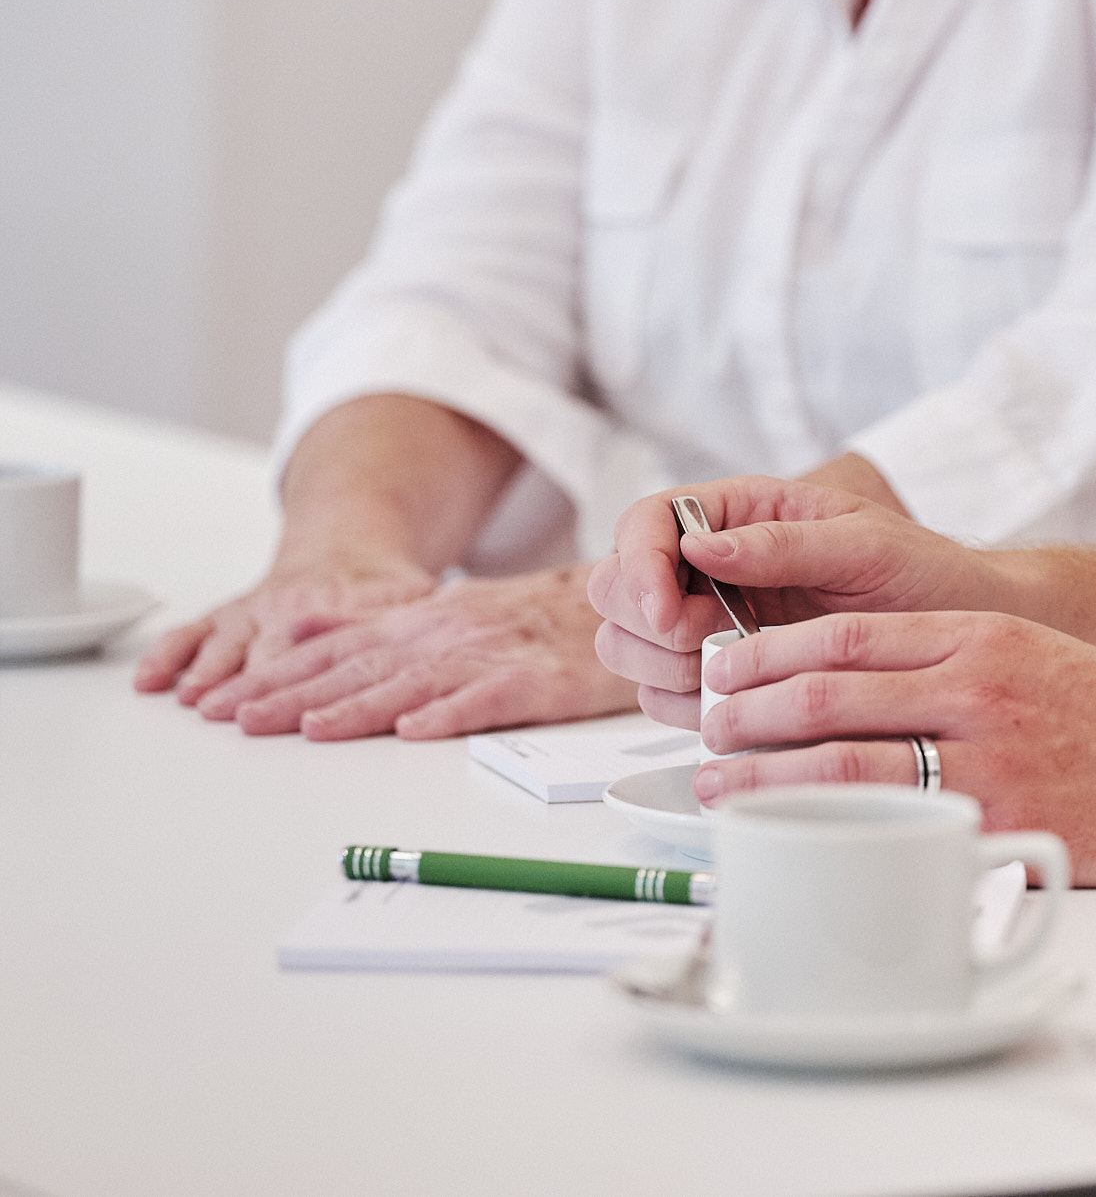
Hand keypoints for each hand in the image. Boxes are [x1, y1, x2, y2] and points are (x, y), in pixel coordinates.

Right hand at [135, 553, 440, 710]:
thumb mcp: (413, 596)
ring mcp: (259, 609)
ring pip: (230, 641)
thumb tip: (450, 628)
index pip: (331, 646)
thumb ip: (422, 615)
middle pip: (275, 651)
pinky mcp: (230, 614)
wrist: (345, 545)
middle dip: (256, 683)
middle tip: (237, 715)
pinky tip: (149, 679)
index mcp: (346, 602)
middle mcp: (296, 605)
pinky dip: (170, 652)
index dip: (317, 676)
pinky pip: (194, 630)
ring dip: (211, 669)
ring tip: (195, 698)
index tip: (304, 708)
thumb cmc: (384, 586)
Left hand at [152, 565, 626, 738]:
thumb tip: (295, 625)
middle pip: (360, 667)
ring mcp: (493, 655)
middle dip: (292, 694)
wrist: (633, 602)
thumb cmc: (540, 620)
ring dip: (356, 708)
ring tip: (307, 731)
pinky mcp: (538, 681)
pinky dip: (451, 714)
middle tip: (235, 720)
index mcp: (426, 620)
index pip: (336, 648)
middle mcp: (449, 633)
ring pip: (413, 683)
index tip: (223, 703)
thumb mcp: (450, 610)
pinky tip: (417, 730)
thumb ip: (375, 620)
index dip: (277, 675)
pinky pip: (490, 699)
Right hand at [586, 476, 999, 726]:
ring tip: (731, 671)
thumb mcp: (865, 545)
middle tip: (708, 647)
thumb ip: (784, 543)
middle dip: (647, 623)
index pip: (647, 522)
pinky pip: (660, 693)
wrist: (955, 629)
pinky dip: (683, 704)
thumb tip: (704, 545)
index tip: (667, 611)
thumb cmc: (920, 573)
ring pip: (627, 645)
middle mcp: (712, 563)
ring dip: (662, 667)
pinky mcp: (717, 673)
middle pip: (616, 586)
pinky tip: (736, 702)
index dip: (640, 565)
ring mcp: (708, 619)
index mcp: (742, 511)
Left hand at [686, 611, 1095, 885]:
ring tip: (715, 784)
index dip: (766, 651)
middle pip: (821, 690)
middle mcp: (974, 686)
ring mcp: (983, 757)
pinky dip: (820, 829)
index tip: (723, 669)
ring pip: (835, 759)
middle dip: (742, 710)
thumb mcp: (1037, 656)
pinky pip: (885, 826)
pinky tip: (788, 837)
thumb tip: (851, 689)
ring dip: (758, 774)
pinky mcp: (997, 824)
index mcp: (981, 636)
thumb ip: (952, 663)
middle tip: (701, 726)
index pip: (844, 633)